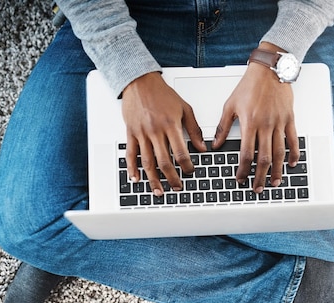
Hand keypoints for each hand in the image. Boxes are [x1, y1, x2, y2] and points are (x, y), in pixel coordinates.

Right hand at [121, 72, 205, 194]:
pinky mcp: (131, 133)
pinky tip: (136, 179)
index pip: (181, 152)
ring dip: (153, 179)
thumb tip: (202, 147)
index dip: (187, 165)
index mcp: (170, 125)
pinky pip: (130, 154)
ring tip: (159, 190)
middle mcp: (155, 131)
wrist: (139, 81)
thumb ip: (194, 129)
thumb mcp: (184, 108)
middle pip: (164, 161)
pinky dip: (132, 168)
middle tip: (177, 187)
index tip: (190, 171)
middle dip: (172, 178)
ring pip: (147, 162)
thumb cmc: (162, 94)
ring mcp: (141, 133)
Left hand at [213, 44, 299, 192]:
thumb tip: (214, 144)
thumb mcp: (230, 105)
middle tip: (257, 188)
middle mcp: (265, 125)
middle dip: (260, 176)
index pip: (246, 153)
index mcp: (249, 123)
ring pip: (279, 153)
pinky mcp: (289, 119)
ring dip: (277, 170)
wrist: (269, 70)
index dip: (243, 169)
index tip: (241, 178)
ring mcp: (279, 123)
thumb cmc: (249, 85)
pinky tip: (291, 164)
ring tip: (274, 182)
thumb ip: (222, 127)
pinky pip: (293, 140)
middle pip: (264, 158)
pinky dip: (293, 154)